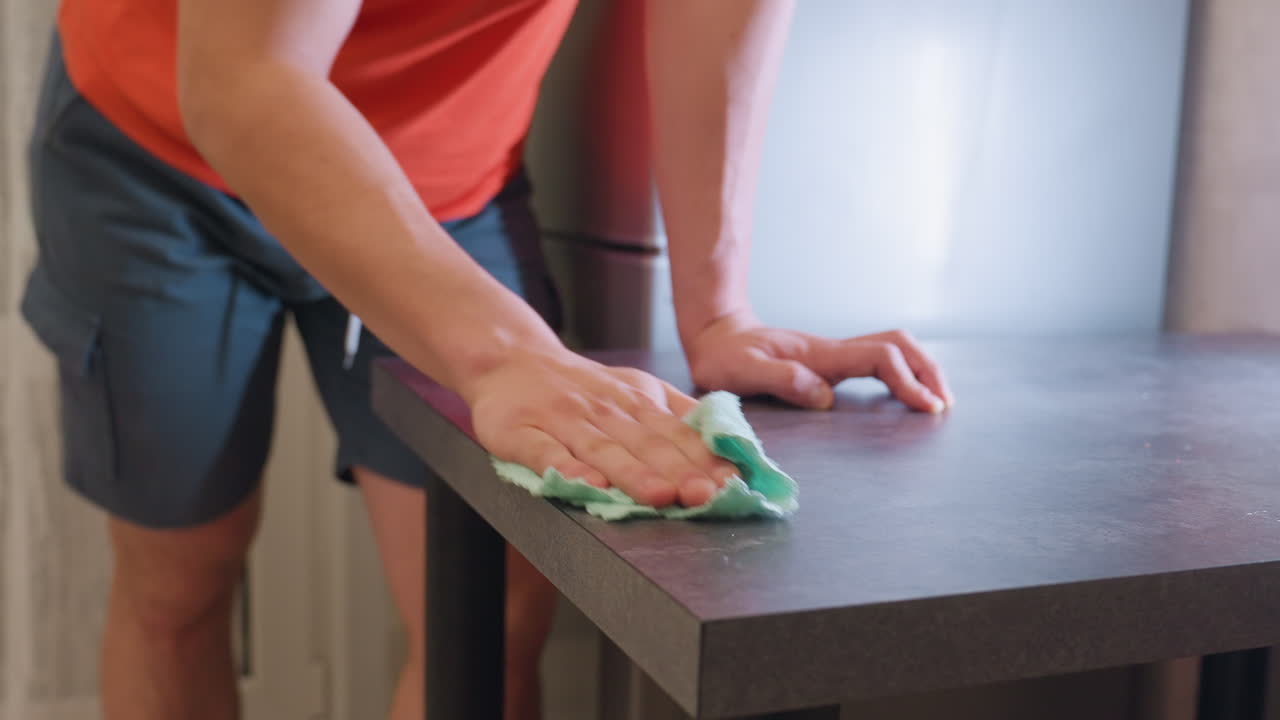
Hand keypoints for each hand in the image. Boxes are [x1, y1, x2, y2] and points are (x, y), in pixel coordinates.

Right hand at [464, 349, 738, 507]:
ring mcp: (563, 420)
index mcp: (636, 400)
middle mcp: (604, 409)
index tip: (731, 482)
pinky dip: (569, 470)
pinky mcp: (520, 433)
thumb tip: (729, 438)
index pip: (677, 431)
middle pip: (646, 443)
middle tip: (706, 496)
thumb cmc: (580, 385)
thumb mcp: (635, 387)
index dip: (705, 457)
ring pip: (603, 449)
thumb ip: (676, 411)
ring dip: (634, 474)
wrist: (509, 359)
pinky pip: (546, 453)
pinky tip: (590, 487)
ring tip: (660, 496)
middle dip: (679, 470)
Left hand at [684, 311, 953, 411]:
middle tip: (944, 404)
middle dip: (927, 371)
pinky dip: (902, 373)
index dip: (907, 381)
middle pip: (898, 345)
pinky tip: (907, 393)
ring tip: (936, 400)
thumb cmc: (724, 358)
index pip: (879, 359)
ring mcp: (834, 355)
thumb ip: (781, 380)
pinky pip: (878, 361)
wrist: (715, 336)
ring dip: (920, 369)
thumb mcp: (741, 372)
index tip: (926, 408)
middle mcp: (833, 351)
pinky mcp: (830, 363)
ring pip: (892, 349)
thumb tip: (824, 395)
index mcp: (820, 355)